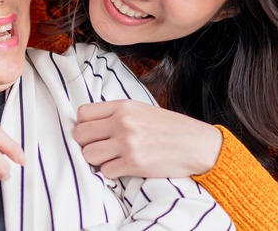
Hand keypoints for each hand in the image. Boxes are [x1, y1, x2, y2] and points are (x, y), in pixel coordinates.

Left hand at [73, 100, 221, 178]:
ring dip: (97, 160)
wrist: (197, 144)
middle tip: (98, 148)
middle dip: (85, 144)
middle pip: (80, 135)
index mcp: (122, 107)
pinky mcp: (133, 164)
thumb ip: (116, 114)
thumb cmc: (170, 127)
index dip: (83, 125)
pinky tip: (122, 167)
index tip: (91, 132)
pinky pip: (105, 171)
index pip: (82, 114)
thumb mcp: (141, 109)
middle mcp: (122, 123)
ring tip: (110, 158)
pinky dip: (110, 172)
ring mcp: (127, 144)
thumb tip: (90, 123)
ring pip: (89, 155)